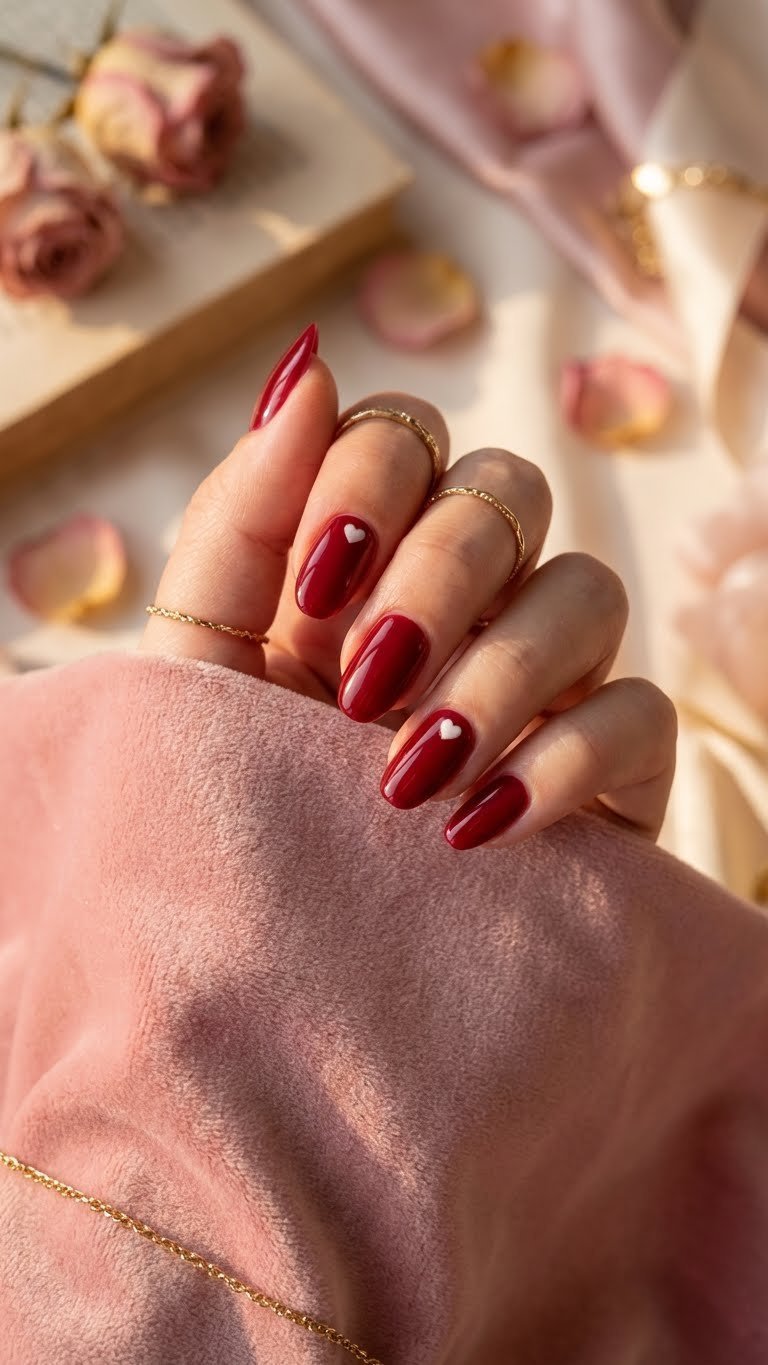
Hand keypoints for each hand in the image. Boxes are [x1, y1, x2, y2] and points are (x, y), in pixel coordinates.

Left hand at [142, 324, 676, 849]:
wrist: (282, 966)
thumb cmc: (232, 804)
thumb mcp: (200, 663)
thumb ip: (240, 516)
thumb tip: (305, 365)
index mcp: (362, 558)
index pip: (404, 437)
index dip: (369, 483)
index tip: (315, 589)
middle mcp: (465, 599)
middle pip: (509, 491)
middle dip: (440, 576)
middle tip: (364, 684)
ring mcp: (546, 678)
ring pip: (589, 589)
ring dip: (497, 675)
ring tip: (409, 775)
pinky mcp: (611, 767)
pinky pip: (642, 712)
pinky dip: (565, 760)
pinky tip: (481, 827)